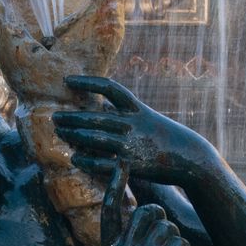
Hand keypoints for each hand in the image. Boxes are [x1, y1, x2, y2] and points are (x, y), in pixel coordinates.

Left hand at [53, 76, 217, 188]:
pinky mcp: (132, 164)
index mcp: (137, 108)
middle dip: (72, 116)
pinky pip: (103, 162)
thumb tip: (103, 105)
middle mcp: (132, 123)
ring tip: (60, 133)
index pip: (109, 87)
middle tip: (55, 117)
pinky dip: (87, 160)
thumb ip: (126, 113)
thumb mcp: (148, 117)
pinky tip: (75, 157)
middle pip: (95, 115)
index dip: (86, 82)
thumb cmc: (166, 137)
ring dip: (74, 135)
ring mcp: (131, 144)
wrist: (190, 157)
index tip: (66, 81)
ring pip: (95, 137)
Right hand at [100, 162, 187, 245]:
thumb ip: (129, 242)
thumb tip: (145, 213)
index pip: (111, 208)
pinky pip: (179, 241)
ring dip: (174, 238)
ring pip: (167, 225)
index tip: (120, 160)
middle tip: (164, 233)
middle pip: (147, 211)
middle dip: (161, 216)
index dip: (115, 182)